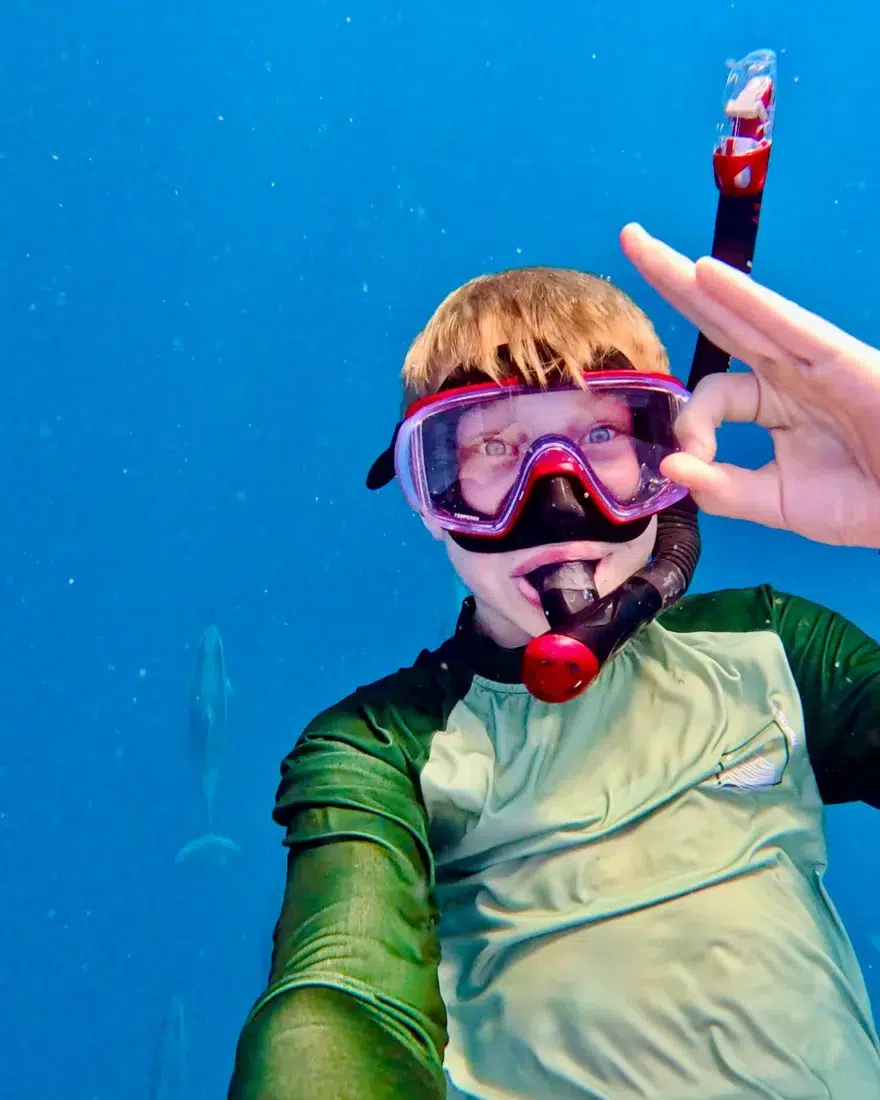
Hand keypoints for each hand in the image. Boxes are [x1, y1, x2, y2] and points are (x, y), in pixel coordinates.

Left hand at [620, 223, 879, 548]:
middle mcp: (789, 372)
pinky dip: (747, 298)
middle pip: (718, 319)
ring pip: (742, 311)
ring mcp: (812, 360)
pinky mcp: (840, 359)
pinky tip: (706, 274)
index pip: (712, 396)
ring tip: (639, 243)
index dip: (689, 423)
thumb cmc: (869, 501)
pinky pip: (787, 324)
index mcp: (776, 404)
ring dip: (688, 275)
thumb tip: (668, 468)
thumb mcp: (780, 502)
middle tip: (628, 240)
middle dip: (671, 282)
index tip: (685, 463)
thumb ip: (725, 488)